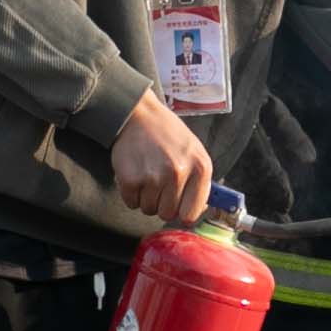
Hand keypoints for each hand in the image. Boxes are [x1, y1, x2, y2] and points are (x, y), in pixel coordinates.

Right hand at [112, 91, 214, 223]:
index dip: (182, 211)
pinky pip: (131, 203)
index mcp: (200, 168)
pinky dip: (131, 193)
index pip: (191, 213)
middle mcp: (179, 173)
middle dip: (161, 203)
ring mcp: (154, 177)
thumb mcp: (195, 151)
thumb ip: (200, 182)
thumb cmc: (168, 134)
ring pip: (149, 210)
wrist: (139, 115)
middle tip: (158, 182)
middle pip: (168, 214)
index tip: (178, 206)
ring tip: (147, 175)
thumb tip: (198, 210)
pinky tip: (135, 174)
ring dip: (146, 197)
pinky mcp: (131, 179)